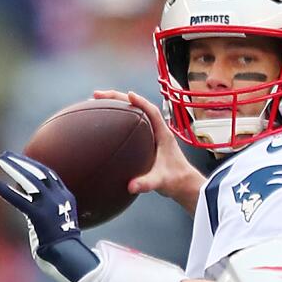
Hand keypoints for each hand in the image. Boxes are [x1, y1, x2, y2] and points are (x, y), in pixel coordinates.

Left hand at [0, 151, 99, 281]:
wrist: (68, 257)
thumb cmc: (63, 246)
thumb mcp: (61, 224)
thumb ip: (50, 214)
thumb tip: (34, 213)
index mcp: (67, 198)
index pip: (50, 175)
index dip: (35, 165)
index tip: (21, 159)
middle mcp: (59, 198)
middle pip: (40, 172)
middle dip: (22, 161)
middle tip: (6, 155)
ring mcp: (50, 206)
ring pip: (31, 180)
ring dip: (14, 168)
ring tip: (0, 160)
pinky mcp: (39, 216)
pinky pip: (20, 200)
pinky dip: (6, 190)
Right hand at [92, 90, 206, 211]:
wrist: (184, 185)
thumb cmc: (175, 181)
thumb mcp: (160, 182)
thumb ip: (147, 184)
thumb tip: (131, 186)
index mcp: (163, 135)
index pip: (152, 112)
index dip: (140, 102)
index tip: (127, 95)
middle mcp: (157, 131)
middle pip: (137, 107)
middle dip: (118, 98)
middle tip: (97, 95)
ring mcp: (152, 135)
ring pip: (134, 113)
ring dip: (117, 105)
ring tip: (97, 102)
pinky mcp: (147, 141)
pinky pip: (131, 124)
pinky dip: (118, 119)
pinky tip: (105, 122)